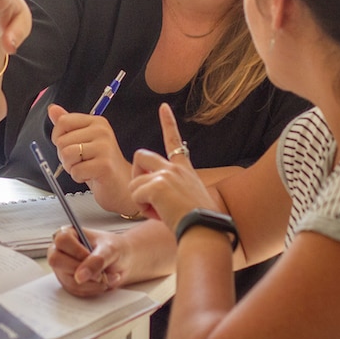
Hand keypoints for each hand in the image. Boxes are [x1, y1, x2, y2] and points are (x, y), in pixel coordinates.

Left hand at [47, 105, 136, 214]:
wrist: (119, 184)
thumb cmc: (100, 163)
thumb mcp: (82, 140)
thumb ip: (68, 124)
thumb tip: (53, 109)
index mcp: (97, 122)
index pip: (63, 121)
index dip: (59, 137)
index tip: (70, 146)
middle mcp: (102, 131)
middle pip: (62, 140)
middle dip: (65, 156)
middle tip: (81, 161)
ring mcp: (105, 147)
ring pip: (67, 154)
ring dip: (71, 167)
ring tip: (85, 167)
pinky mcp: (104, 165)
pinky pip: (76, 170)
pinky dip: (78, 177)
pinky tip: (91, 176)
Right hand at [48, 227, 122, 295]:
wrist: (122, 261)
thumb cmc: (115, 249)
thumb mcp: (110, 250)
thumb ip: (96, 260)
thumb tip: (80, 276)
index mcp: (68, 234)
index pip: (62, 240)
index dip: (77, 251)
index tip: (91, 257)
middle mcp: (61, 250)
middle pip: (57, 261)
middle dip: (83, 270)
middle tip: (101, 272)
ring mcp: (62, 268)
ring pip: (69, 279)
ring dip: (93, 283)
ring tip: (108, 277)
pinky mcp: (68, 282)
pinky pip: (75, 290)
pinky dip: (93, 289)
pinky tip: (103, 282)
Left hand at [130, 103, 216, 231]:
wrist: (204, 231)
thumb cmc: (198, 222)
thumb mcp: (188, 198)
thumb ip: (171, 189)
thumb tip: (153, 194)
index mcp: (184, 169)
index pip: (174, 140)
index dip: (168, 122)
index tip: (163, 107)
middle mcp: (175, 167)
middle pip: (140, 156)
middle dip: (136, 174)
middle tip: (145, 195)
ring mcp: (166, 174)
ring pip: (135, 181)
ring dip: (140, 198)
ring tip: (159, 211)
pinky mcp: (157, 185)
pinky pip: (136, 194)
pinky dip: (142, 208)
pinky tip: (159, 215)